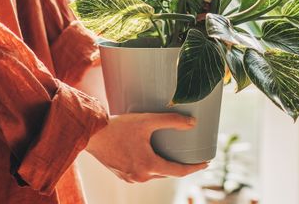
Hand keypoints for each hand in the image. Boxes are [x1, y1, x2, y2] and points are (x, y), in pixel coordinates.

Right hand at [86, 113, 207, 182]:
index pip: (179, 171)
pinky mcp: (122, 174)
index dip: (195, 167)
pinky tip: (151, 154)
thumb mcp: (147, 120)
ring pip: (154, 173)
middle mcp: (141, 176)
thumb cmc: (119, 126)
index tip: (206, 162)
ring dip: (164, 165)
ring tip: (171, 152)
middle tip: (189, 154)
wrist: (92, 133)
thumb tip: (193, 122)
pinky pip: (142, 173)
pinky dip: (151, 166)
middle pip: (167, 172)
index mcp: (149, 165)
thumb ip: (171, 121)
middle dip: (179, 165)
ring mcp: (130, 178)